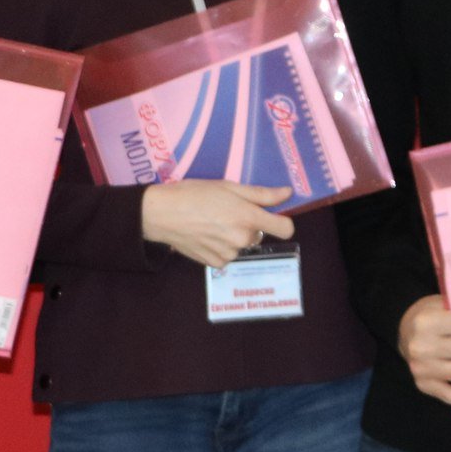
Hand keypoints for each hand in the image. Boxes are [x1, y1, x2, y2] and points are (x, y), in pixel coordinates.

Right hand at [140, 180, 295, 267]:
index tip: (272, 215)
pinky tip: (206, 235)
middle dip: (249, 224)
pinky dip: (221, 247)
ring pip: (242, 245)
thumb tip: (288, 194)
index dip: (282, 221)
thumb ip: (262, 194)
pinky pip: (228, 255)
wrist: (162, 214)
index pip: (286, 229)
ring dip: (234, 236)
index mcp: (249, 218)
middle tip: (227, 211)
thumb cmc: (195, 194)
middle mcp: (242, 240)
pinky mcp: (215, 264)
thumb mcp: (229, 187)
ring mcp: (229, 254)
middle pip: (259, 234)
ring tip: (212, 222)